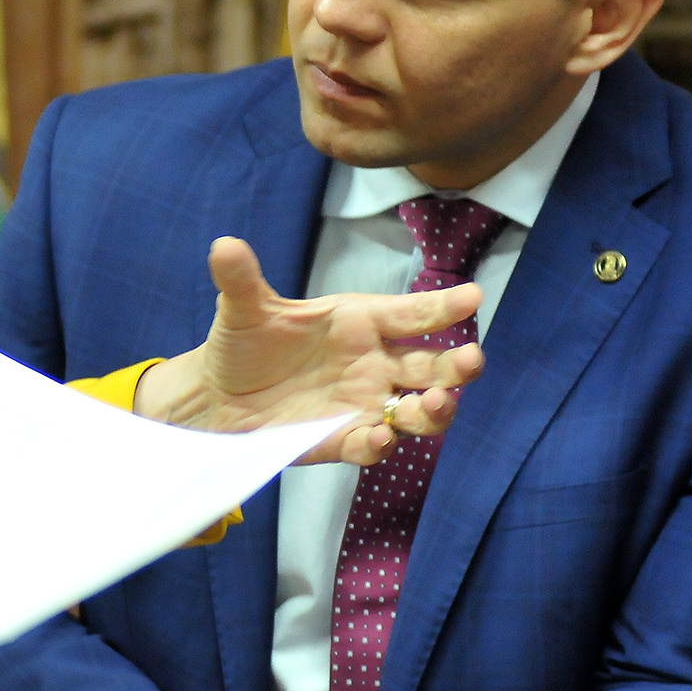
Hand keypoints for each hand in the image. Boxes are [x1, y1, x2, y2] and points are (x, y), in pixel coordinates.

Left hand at [133, 237, 484, 465]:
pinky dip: (378, 445)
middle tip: (470, 362)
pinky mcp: (340, 439)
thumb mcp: (242, 308)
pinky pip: (370, 445)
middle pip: (430, 366)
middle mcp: (372, 364)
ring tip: (433, 404)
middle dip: (456, 366)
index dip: (443, 306)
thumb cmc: (243, 343)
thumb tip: (223, 245)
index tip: (473, 296)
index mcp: (360, 322)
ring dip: (432, 410)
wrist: (217, 395)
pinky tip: (379, 439)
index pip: (412, 313)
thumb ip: (241, 279)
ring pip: (416, 411)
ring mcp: (361, 404)